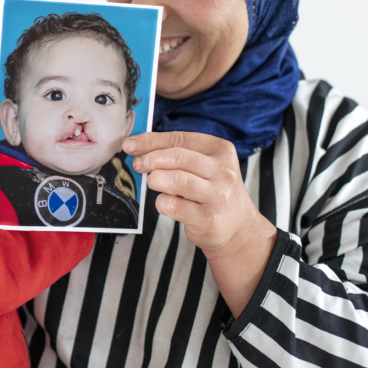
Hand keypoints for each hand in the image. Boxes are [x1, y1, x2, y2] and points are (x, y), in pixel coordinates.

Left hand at [124, 131, 276, 316]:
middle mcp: (223, 171)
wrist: (237, 228)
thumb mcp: (203, 166)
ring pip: (176, 180)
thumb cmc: (212, 192)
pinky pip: (174, 205)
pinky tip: (165, 203)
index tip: (130, 144)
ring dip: (156, 180)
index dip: (151, 140)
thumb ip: (176, 154)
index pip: (180, 138)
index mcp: (220, 150)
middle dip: (150, 159)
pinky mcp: (208, 219)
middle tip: (138, 165)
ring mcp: (218, 196)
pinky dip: (162, 202)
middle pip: (177, 157)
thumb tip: (137, 147)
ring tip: (154, 183)